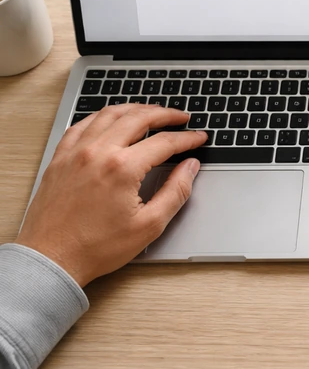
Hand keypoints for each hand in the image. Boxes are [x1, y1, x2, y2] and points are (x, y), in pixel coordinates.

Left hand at [16, 104, 206, 287]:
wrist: (51, 259)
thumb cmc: (95, 247)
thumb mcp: (148, 226)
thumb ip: (175, 192)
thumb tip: (190, 167)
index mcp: (122, 169)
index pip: (164, 142)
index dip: (187, 138)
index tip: (198, 138)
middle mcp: (98, 152)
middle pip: (139, 118)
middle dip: (166, 114)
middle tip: (181, 117)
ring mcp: (75, 152)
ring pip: (110, 114)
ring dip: (135, 109)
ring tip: (151, 111)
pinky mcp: (60, 158)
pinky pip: (82, 124)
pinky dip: (102, 117)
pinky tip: (111, 120)